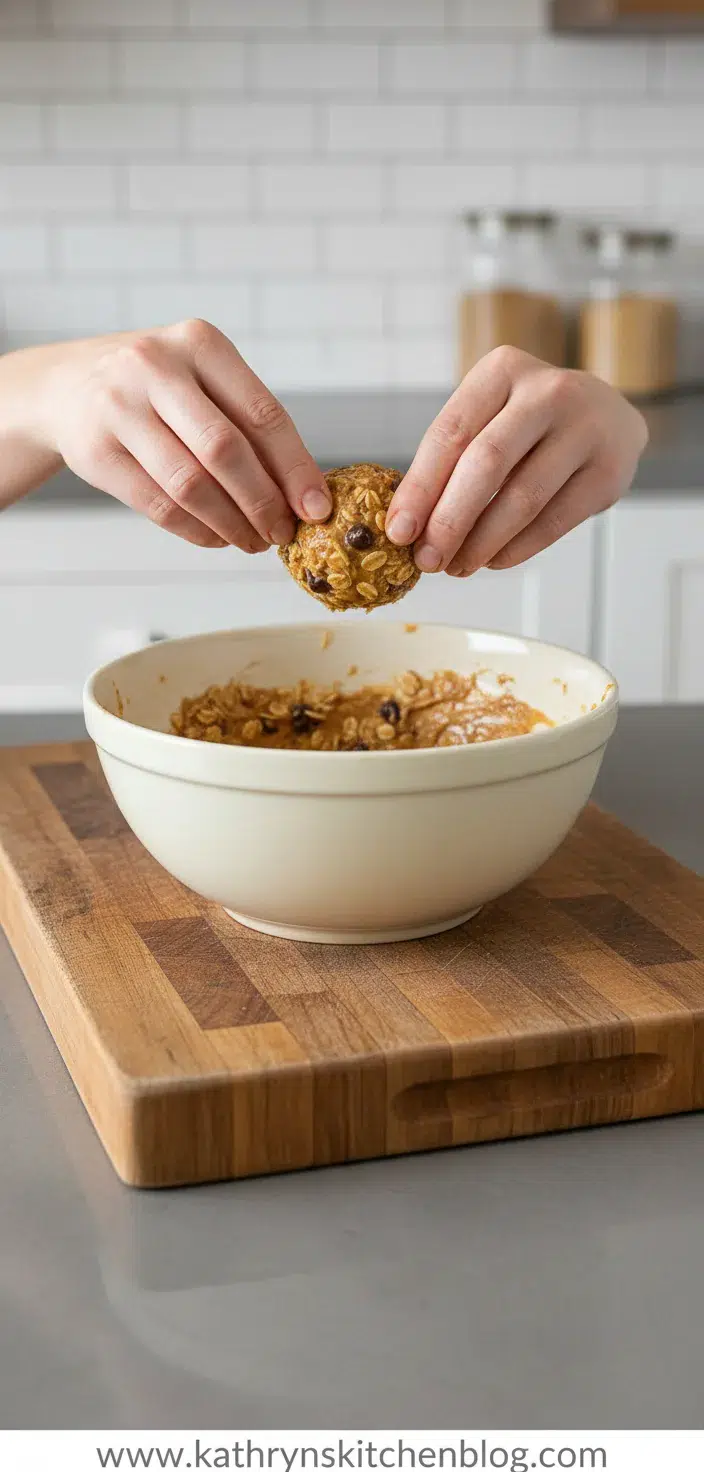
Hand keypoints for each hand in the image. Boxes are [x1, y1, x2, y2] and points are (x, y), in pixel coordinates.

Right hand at [27, 319, 330, 549]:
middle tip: (283, 534)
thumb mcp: (201, 379)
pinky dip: (197, 531)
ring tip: (253, 542)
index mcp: (200, 342)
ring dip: (231, 524)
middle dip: (263, 503)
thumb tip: (306, 494)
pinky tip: (217, 538)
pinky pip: (158, 505)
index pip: (263, 414)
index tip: (317, 510)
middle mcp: (156, 366)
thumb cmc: (156, 388)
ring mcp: (119, 407)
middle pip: (226, 451)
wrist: (65, 386)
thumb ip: (248, 423)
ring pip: (191, 484)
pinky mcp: (95, 451)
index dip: (295, 469)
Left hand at [386, 346, 647, 574]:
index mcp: (502, 370)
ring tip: (457, 567)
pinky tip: (493, 561)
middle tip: (427, 560)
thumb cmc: (529, 424)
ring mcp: (585, 429)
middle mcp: (548, 392)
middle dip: (449, 520)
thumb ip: (452, 460)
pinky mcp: (609, 472)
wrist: (611, 417)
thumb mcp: (490, 418)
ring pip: (522, 498)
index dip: (420, 488)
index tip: (398, 531)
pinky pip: (554, 521)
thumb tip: (408, 526)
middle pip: (487, 463)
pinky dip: (517, 548)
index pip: (451, 433)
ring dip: (482, 543)